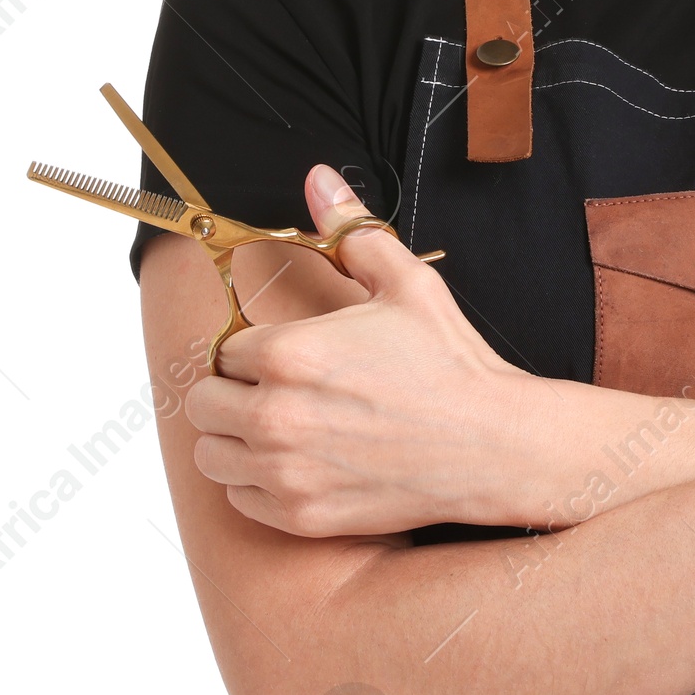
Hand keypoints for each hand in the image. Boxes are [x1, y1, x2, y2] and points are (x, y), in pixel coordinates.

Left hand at [185, 166, 541, 535]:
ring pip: (211, 454)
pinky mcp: (300, 516)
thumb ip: (350, 229)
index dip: (251, 349)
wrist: (492, 445)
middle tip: (277, 390)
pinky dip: (256, 483)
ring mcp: (284, 472)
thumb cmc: (449, 362)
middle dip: (232, 391)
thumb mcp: (405, 282)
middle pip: (202, 402)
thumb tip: (318, 178)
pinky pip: (240, 499)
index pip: (224, 349)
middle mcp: (274, 415)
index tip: (283, 354)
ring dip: (235, 439)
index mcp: (287, 353)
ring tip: (280, 426)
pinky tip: (298, 462)